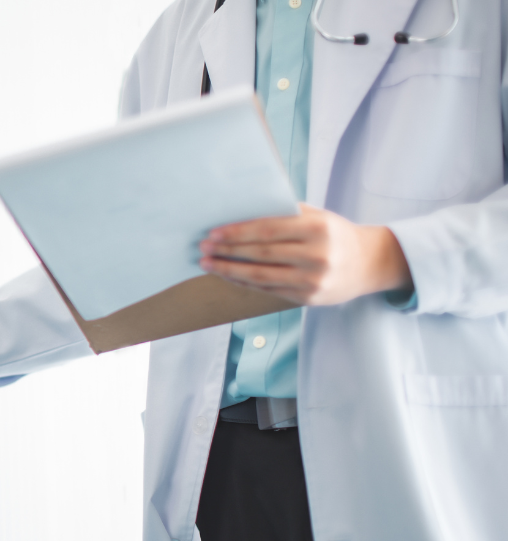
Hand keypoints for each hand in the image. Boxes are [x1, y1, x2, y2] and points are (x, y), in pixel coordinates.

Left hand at [198, 204, 413, 304]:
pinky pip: (269, 290)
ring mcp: (313, 280)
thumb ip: (285, 212)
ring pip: (261, 276)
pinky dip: (245, 283)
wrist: (370, 263)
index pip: (267, 230)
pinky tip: (229, 275)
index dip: (237, 232)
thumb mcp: (317, 215)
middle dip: (227, 251)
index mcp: (317, 228)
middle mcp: (316, 255)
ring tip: (208, 264)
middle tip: (203, 248)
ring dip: (229, 270)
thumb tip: (242, 209)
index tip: (213, 233)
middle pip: (260, 254)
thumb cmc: (335, 234)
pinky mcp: (308, 298)